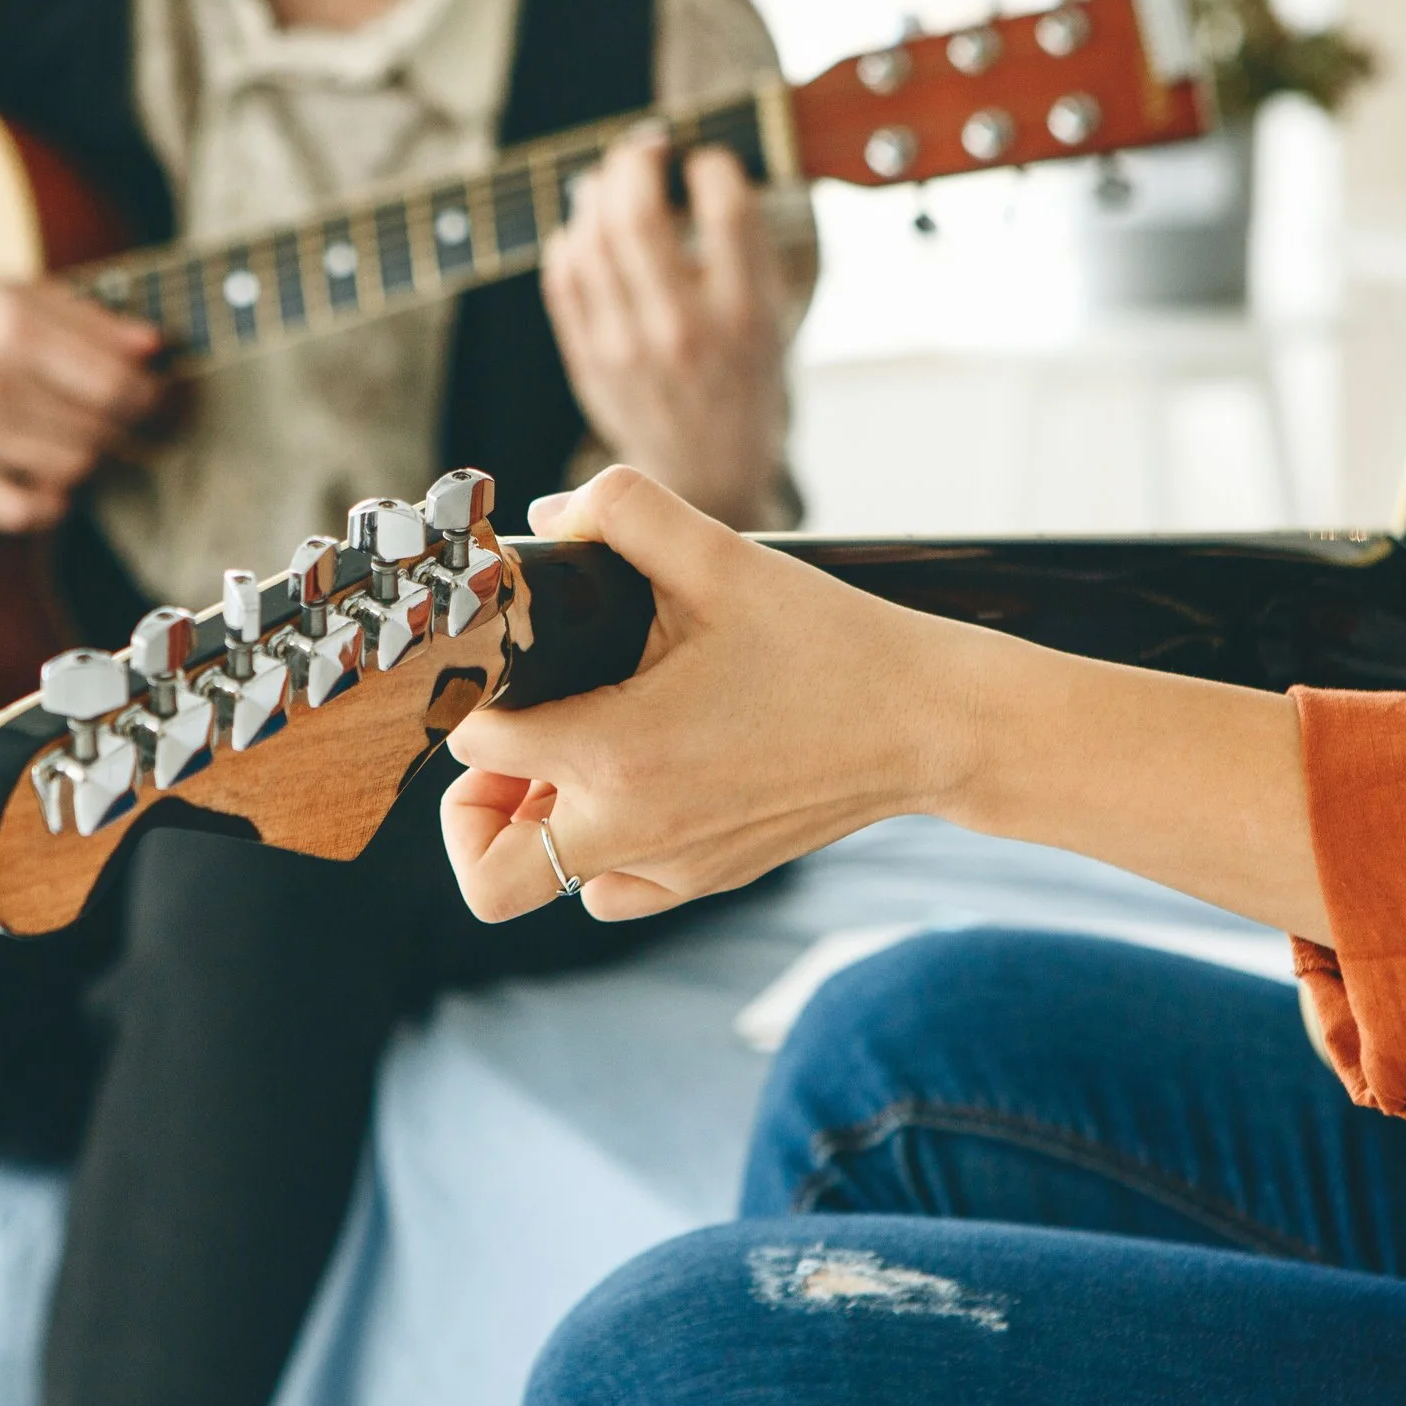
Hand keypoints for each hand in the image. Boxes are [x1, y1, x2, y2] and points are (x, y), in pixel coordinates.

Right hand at [0, 275, 162, 532]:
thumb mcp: (15, 292)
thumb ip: (88, 318)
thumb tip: (153, 348)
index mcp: (12, 324)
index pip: (115, 383)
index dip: (149, 397)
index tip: (154, 396)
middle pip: (99, 429)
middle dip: (119, 426)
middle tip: (112, 415)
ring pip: (72, 468)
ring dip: (85, 456)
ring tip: (69, 434)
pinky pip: (25, 511)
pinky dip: (51, 502)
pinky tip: (49, 479)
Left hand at [442, 466, 975, 922]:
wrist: (933, 724)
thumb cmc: (833, 645)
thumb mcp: (724, 558)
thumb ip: (625, 511)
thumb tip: (552, 512)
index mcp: (617, 755)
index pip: (475, 751)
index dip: (471, 701)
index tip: (497, 667)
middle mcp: (632, 832)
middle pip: (487, 867)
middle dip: (471, 811)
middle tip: (510, 747)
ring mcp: (669, 870)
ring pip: (546, 885)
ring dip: (536, 827)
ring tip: (570, 758)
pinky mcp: (703, 882)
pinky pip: (610, 893)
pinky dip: (596, 851)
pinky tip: (628, 786)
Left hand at [540, 131, 791, 528]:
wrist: (706, 476)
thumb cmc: (743, 383)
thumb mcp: (769, 317)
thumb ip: (742, 249)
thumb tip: (694, 166)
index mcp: (745, 314)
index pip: (726, 207)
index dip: (710, 164)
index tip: (704, 160)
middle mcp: (683, 329)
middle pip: (638, 215)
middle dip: (635, 162)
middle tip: (643, 148)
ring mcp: (627, 347)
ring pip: (591, 241)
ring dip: (596, 193)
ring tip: (610, 182)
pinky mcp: (589, 361)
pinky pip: (563, 280)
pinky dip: (569, 241)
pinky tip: (585, 231)